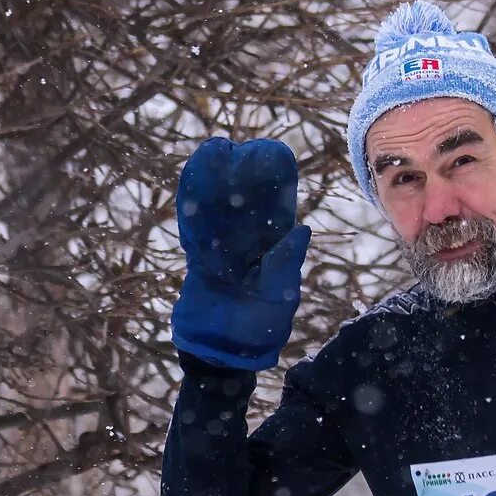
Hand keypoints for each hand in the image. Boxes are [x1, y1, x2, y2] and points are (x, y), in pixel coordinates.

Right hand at [171, 137, 311, 369]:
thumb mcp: (280, 296)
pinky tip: (193, 177)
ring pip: (219, 203)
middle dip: (240, 170)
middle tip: (236, 145)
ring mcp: (223, 245)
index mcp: (275, 246)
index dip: (274, 178)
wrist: (222, 350)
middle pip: (245, 196)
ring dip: (214, 179)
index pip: (277, 203)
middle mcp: (249, 240)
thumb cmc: (259, 328)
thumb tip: (302, 228)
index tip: (272, 153)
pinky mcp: (199, 253)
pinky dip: (193, 199)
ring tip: (213, 151)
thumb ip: (286, 263)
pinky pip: (196, 221)